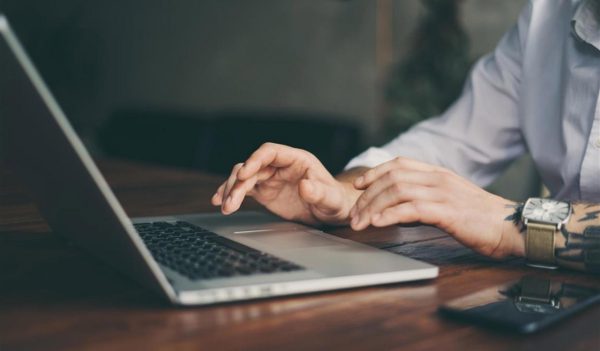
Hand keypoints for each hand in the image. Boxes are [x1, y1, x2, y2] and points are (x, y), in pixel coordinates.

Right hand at [211, 143, 359, 224]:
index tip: (244, 173)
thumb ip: (319, 192)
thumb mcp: (331, 198)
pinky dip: (231, 194)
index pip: (270, 152)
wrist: (332, 211)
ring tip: (225, 207)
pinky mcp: (265, 191)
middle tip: (231, 199)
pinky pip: (244, 189)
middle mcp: (280, 166)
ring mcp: (271, 178)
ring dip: (232, 189)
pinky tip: (220, 202)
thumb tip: (305, 186)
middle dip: (238, 181)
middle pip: (252, 166)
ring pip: (244, 177)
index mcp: (296, 159)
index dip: (255, 160)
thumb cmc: (335, 200)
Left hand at [349, 157, 524, 257]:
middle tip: (354, 214)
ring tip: (360, 223)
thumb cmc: (482, 219)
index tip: (359, 184)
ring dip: (373, 207)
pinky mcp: (448, 211)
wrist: (513, 228)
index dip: (375, 172)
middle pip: (392, 178)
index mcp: (439, 174)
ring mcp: (443, 193)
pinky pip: (412, 209)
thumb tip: (402, 208)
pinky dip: (390, 215)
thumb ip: (428, 198)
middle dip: (368, 196)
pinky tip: (378, 223)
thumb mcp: (451, 201)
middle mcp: (438, 179)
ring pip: (397, 192)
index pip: (399, 164)